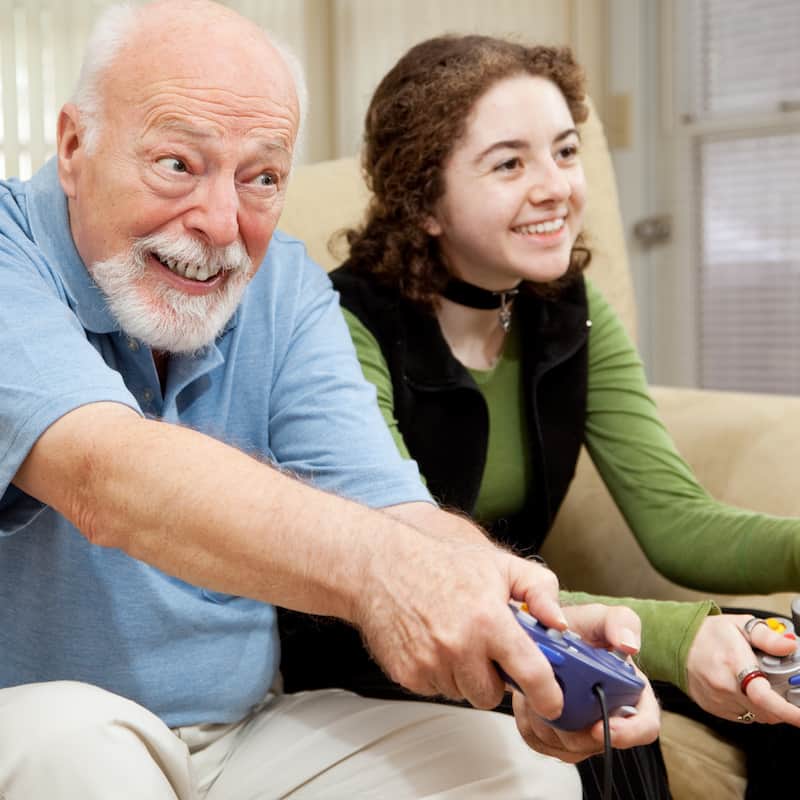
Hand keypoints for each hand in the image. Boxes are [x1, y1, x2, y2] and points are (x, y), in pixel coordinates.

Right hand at [355, 534, 568, 720]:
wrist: (380, 565)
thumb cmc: (438, 562)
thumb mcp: (499, 564)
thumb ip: (540, 589)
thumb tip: (559, 623)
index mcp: (488, 619)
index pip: (531, 674)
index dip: (548, 695)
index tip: (553, 702)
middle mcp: (459, 645)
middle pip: (493, 694)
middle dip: (495, 677)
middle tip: (486, 649)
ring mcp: (431, 663)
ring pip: (463, 693)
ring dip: (465, 675)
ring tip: (456, 639)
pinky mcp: (408, 674)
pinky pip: (436, 689)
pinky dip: (440, 673)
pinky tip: (434, 643)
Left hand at [511, 603, 659, 761]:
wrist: (543, 631)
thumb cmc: (577, 627)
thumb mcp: (600, 617)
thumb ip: (620, 622)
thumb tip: (629, 645)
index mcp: (630, 692)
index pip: (645, 726)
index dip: (628, 733)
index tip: (604, 727)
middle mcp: (609, 715)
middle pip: (597, 742)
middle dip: (573, 726)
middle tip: (554, 699)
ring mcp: (581, 730)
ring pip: (567, 746)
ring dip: (548, 720)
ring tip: (539, 688)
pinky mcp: (553, 736)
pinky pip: (541, 741)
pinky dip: (530, 721)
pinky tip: (529, 697)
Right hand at [686, 613, 799, 725]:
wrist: (675, 642)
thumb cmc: (707, 633)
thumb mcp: (739, 625)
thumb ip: (767, 636)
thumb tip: (789, 646)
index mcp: (734, 664)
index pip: (765, 697)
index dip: (789, 711)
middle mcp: (725, 687)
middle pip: (768, 711)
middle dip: (783, 704)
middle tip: (782, 685)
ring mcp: (718, 700)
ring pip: (758, 716)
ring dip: (768, 707)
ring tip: (761, 683)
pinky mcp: (714, 708)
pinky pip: (744, 717)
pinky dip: (753, 708)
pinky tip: (746, 690)